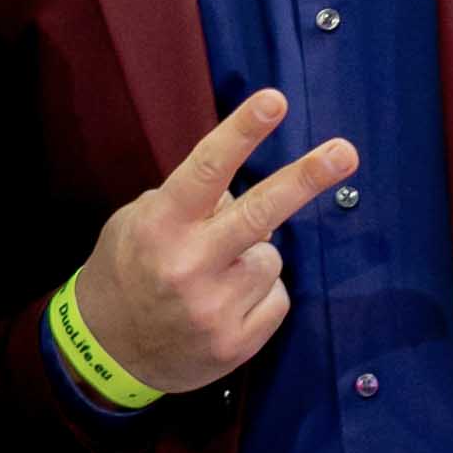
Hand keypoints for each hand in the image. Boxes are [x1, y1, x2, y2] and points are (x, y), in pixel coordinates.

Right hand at [69, 90, 356, 395]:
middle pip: (259, 213)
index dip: (243, 131)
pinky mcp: (235, 343)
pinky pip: (276, 298)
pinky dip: (259, 295)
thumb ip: (191, 201)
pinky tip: (225, 304)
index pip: (207, 168)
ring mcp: (213, 308)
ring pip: (272, 257)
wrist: (107, 352)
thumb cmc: (127, 270)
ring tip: (215, 275)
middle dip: (305, 179)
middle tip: (345, 152)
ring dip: (254, 258)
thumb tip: (248, 192)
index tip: (274, 100)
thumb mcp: (138, 221)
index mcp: (161, 225)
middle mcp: (187, 264)